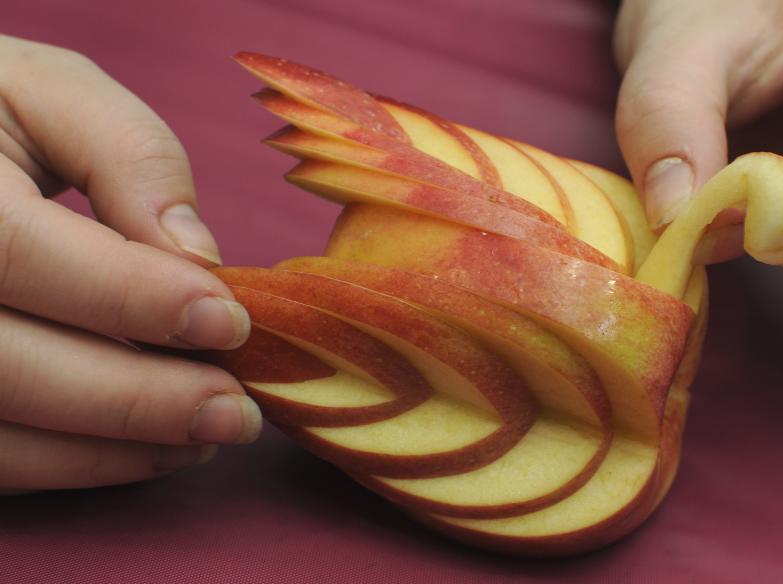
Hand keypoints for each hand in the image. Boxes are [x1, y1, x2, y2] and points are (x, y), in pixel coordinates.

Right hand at [0, 35, 260, 492]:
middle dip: (133, 399)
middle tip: (235, 412)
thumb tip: (197, 256)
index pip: (16, 251)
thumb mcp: (47, 93)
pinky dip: (68, 467)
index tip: (228, 321)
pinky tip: (145, 449)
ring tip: (204, 435)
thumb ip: (127, 154)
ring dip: (108, 451)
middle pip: (2, 366)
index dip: (128, 296)